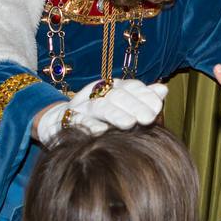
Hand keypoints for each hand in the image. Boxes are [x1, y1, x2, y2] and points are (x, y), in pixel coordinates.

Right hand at [32, 79, 168, 143]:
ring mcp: (81, 107)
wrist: (57, 123)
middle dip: (135, 105)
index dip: (144, 95)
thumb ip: (141, 99)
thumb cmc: (97, 118)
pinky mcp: (66, 121)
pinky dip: (91, 126)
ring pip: (100, 106)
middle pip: (118, 95)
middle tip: (149, 118)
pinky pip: (79, 122)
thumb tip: (163, 89)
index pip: (131, 87)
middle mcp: (97, 94)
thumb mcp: (120, 106)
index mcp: (112, 88)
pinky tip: (102, 133)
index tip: (158, 107)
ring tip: (130, 123)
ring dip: (116, 114)